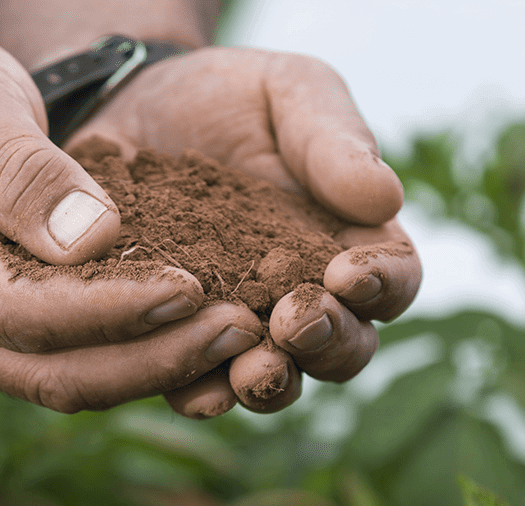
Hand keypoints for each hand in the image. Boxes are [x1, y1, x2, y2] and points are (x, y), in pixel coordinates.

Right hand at [0, 16, 267, 412]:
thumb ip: (23, 174)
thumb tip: (95, 240)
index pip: (27, 315)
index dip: (115, 310)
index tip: (194, 287)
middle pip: (55, 376)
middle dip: (153, 360)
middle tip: (242, 328)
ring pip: (68, 383)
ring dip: (154, 367)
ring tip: (237, 333)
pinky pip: (69, 362)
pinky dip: (133, 352)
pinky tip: (195, 328)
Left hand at [71, 46, 422, 417]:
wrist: (130, 107)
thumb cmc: (228, 99)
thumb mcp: (289, 93)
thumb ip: (334, 140)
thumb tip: (385, 197)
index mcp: (352, 242)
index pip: (394, 281)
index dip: (382, 285)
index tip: (348, 272)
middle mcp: (305, 299)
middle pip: (344, 349)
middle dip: (327, 343)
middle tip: (295, 320)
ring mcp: (243, 330)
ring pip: (276, 382)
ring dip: (270, 384)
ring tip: (250, 370)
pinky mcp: (177, 343)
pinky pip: (195, 386)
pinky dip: (198, 393)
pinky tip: (191, 386)